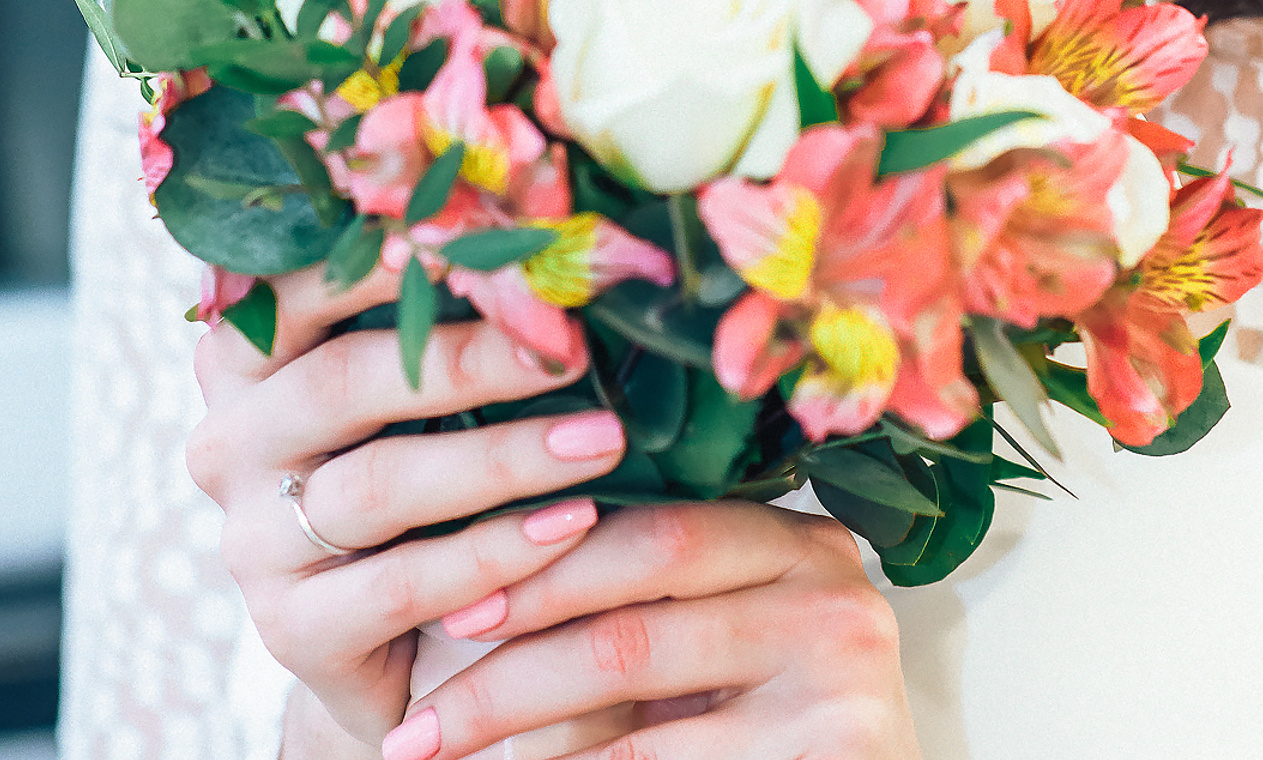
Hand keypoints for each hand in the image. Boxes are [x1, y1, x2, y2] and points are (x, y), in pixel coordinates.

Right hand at [185, 261, 628, 750]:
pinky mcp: (291, 630)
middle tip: (571, 346)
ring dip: (504, 457)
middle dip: (467, 358)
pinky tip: (573, 524)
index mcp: (250, 356)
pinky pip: (402, 583)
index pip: (300, 287)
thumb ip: (448, 314)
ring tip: (603, 440)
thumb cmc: (429, 463)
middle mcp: (232, 441)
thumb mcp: (422, 384)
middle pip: (343, 380)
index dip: (385, 262)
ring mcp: (253, 541)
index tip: (485, 238)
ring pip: (380, 483)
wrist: (407, 638)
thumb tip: (553, 248)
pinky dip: (497, 550)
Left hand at [392, 499, 921, 758]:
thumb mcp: (720, 653)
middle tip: (419, 708)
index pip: (657, 525)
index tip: (453, 603)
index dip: (547, 561)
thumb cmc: (765, 737)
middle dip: (514, 651)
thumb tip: (487, 572)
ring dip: (512, 719)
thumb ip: (650, 601)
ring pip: (633, 683)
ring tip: (430, 747)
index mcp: (803, 540)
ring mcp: (844, 675)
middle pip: (639, 596)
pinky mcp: (839, 751)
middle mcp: (834, 589)